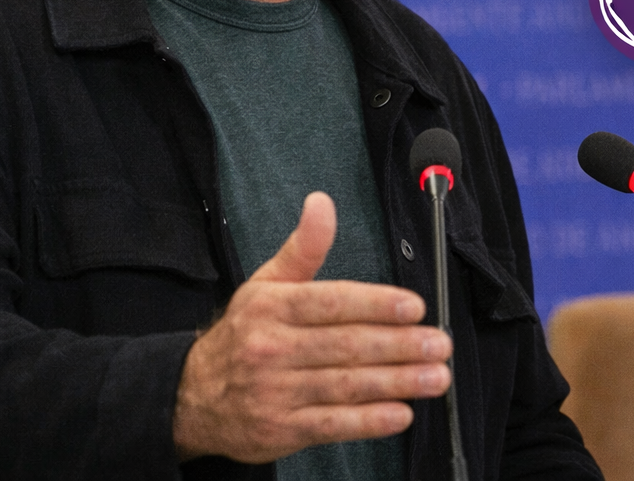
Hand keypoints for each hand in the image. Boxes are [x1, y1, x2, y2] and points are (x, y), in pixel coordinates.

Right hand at [172, 192, 450, 462]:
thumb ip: (304, 247)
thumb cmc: (246, 334)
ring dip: (396, 382)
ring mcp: (275, 393)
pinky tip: (401, 413)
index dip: (376, 304)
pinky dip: (368, 421)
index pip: (331, 303)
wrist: (193, 397)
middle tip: (440, 344)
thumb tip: (322, 202)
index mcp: (272, 308)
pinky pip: (332, 425)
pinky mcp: (281, 430)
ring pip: (345, 385)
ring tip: (435, 377)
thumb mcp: (266, 284)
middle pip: (346, 346)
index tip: (416, 307)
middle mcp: (271, 349)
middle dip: (400, 346)